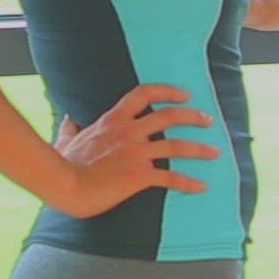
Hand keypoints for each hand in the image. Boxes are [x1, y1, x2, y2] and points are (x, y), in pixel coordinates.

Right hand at [47, 83, 220, 218]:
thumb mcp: (66, 141)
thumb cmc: (63, 165)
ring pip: (176, 145)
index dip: (166, 91)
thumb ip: (69, 130)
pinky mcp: (139, 175)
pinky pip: (170, 178)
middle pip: (169, 116)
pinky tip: (200, 187)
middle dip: (192, 116)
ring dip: (199, 148)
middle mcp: (128, 132)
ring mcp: (135, 152)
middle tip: (207, 120)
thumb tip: (68, 122)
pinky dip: (188, 182)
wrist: (63, 185)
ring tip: (215, 152)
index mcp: (113, 120)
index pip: (143, 94)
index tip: (183, 94)